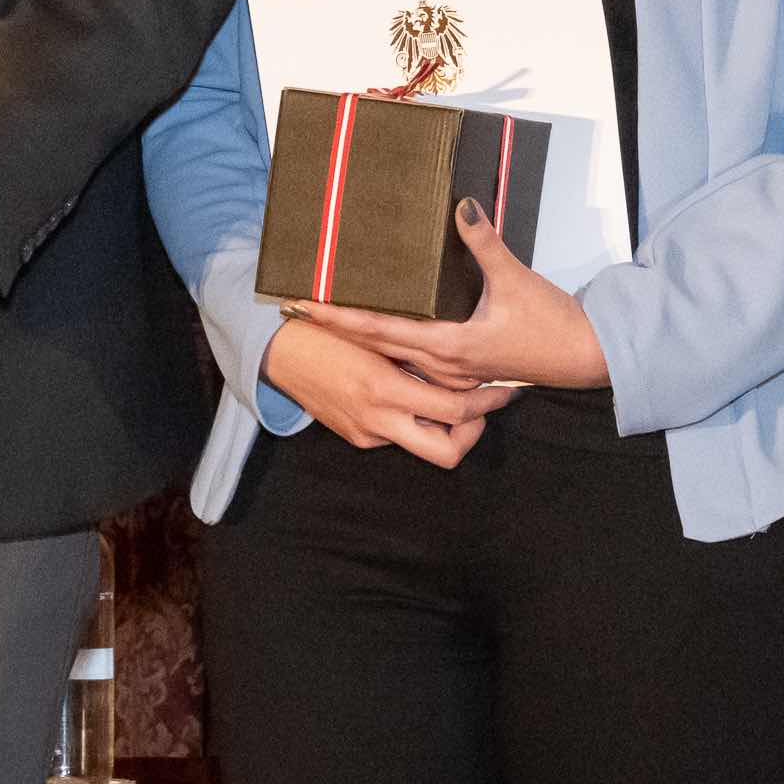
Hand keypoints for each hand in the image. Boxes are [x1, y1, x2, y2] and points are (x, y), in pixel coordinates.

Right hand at [260, 318, 520, 466]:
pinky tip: (413, 396)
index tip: (503, 389)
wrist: (280, 352)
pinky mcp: (358, 438)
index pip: (455, 410)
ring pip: (425, 444)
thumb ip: (414, 351)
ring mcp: (368, 433)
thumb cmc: (327, 331)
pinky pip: (400, 436)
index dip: (486, 403)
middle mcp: (378, 419)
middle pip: (448, 453)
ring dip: (443, 426)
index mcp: (385, 388)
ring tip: (453, 396)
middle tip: (484, 408)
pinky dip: (413, 420)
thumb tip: (460, 355)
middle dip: (472, 435)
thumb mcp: (374, 336)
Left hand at [281, 199, 609, 394]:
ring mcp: (453, 374)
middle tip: (297, 310)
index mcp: (448, 345)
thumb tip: (461, 205)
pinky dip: (390, 350)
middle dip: (335, 329)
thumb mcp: (515, 277)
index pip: (378, 331)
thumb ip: (484, 241)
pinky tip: (378, 339)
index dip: (337, 319)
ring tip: (328, 322)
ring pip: (394, 359)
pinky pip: (416, 364)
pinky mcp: (465, 374)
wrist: (586, 355)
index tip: (302, 307)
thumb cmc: (553, 323)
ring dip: (361, 342)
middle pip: (375, 347)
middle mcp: (442, 365)